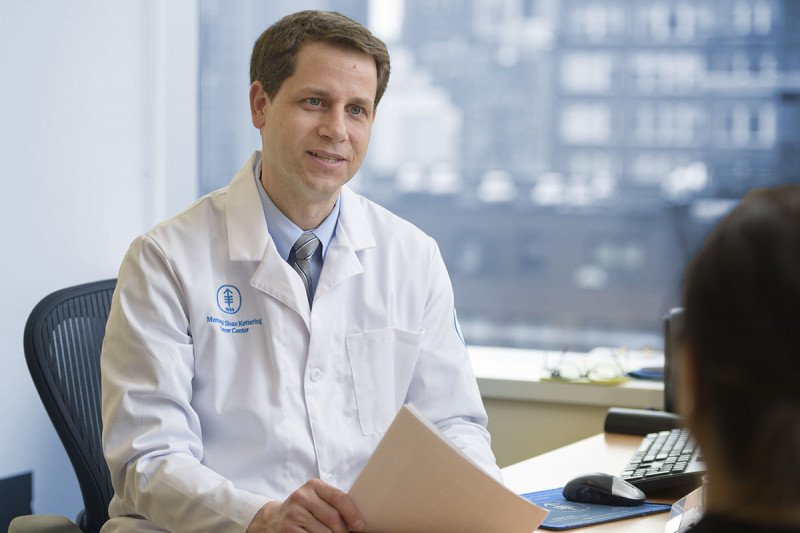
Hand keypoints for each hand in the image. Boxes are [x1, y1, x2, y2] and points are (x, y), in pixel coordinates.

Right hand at [247, 478, 364, 532]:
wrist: (272, 520)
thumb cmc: (303, 510)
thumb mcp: (315, 499)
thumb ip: (333, 503)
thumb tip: (357, 518)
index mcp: (313, 485)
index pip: (339, 498)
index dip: (352, 513)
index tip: (360, 525)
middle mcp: (302, 497)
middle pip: (333, 518)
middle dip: (344, 530)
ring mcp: (294, 514)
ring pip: (325, 532)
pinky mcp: (288, 530)